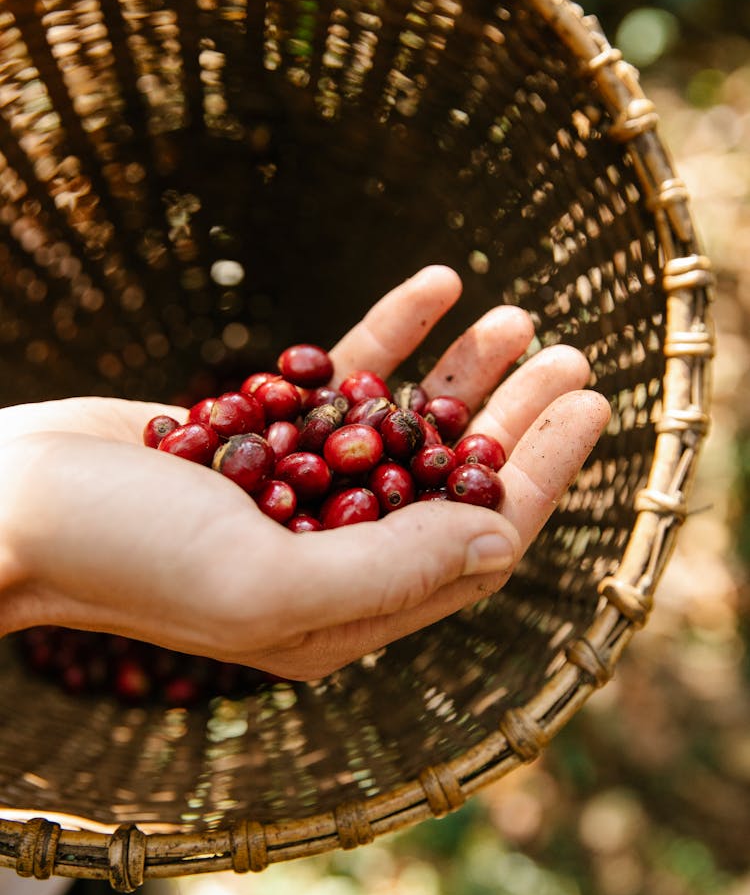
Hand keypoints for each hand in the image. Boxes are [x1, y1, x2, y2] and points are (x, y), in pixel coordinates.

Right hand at [0, 266, 609, 678]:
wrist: (12, 504)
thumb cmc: (124, 557)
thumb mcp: (264, 582)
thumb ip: (392, 573)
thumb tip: (502, 544)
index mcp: (347, 611)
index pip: (474, 545)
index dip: (540, 477)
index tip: (588, 407)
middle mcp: (333, 556)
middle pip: (452, 482)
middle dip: (516, 420)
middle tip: (572, 356)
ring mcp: (298, 493)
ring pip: (404, 427)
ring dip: (463, 374)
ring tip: (519, 315)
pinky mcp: (261, 436)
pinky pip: (341, 381)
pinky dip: (388, 334)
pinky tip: (435, 283)